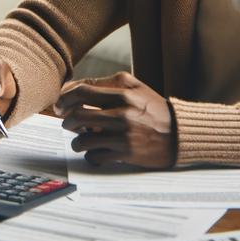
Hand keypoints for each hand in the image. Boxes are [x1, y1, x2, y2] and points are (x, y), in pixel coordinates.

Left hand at [54, 71, 173, 167]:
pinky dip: (90, 156)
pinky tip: (95, 152)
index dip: (64, 98)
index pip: (82, 91)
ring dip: (76, 141)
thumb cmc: (153, 108)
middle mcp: (122, 113)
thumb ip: (106, 83)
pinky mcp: (126, 154)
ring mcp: (124, 135)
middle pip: (77, 116)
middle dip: (66, 121)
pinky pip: (94, 156)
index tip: (59, 105)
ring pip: (82, 139)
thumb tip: (72, 88)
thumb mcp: (135, 87)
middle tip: (67, 123)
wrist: (180, 133)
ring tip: (81, 140)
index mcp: (123, 93)